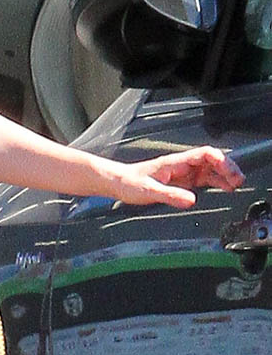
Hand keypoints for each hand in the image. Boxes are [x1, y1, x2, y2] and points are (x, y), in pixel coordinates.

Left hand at [119, 146, 244, 208]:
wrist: (116, 182)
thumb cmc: (128, 183)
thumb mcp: (148, 191)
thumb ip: (169, 195)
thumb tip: (192, 200)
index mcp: (175, 162)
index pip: (203, 154)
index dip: (220, 160)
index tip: (230, 172)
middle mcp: (181, 165)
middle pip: (211, 161)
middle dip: (227, 168)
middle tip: (238, 181)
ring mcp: (183, 173)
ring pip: (210, 170)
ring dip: (225, 176)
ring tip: (237, 185)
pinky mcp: (181, 182)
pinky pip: (204, 180)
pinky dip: (217, 183)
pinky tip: (225, 189)